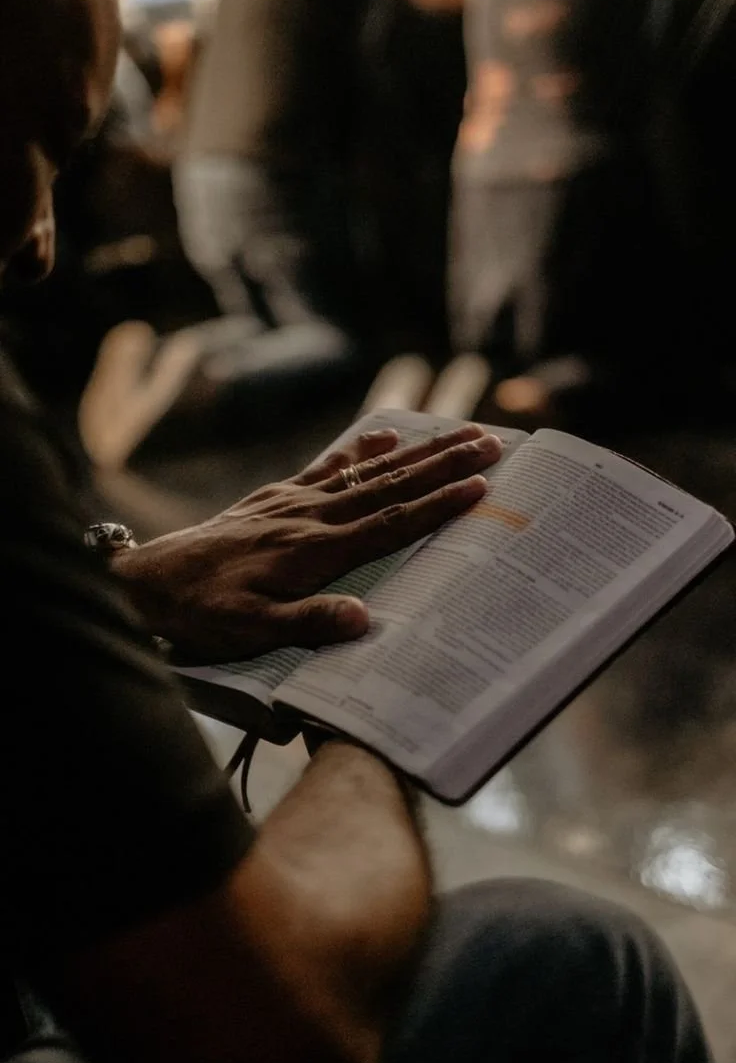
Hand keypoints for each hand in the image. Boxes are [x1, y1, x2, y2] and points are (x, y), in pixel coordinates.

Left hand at [113, 423, 501, 660]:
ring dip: (416, 452)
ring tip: (457, 431)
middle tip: (491, 443)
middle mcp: (310, 516)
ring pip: (367, 470)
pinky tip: (384, 432)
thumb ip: (308, 622)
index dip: (438, 506)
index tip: (480, 488)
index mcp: (314, 551)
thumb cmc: (203, 612)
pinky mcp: (276, 496)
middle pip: (390, 485)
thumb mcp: (251, 631)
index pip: (389, 523)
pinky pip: (327, 466)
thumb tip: (364, 620)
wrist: (149, 582)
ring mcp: (293, 501)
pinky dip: (359, 448)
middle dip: (444, 464)